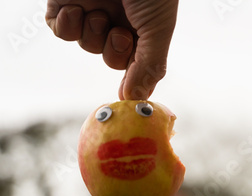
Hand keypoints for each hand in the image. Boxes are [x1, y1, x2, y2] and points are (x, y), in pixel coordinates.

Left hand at [46, 0, 178, 99]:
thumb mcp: (158, 29)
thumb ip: (150, 66)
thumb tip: (136, 99)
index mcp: (143, 26)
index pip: (136, 63)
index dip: (133, 74)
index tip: (130, 90)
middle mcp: (118, 19)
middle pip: (109, 57)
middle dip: (114, 51)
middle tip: (121, 34)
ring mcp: (92, 10)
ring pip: (86, 44)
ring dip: (92, 34)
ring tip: (101, 13)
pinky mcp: (66, 2)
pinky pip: (60, 29)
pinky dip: (68, 25)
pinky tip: (78, 10)